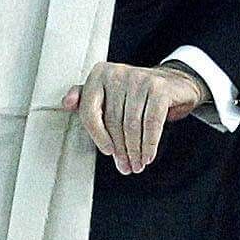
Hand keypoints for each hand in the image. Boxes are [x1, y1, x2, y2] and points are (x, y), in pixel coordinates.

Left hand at [61, 58, 207, 175]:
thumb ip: (85, 98)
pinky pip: (152, 122)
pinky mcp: (159, 88)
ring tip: (137, 165)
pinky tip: (148, 156)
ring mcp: (139, 79)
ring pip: (132, 124)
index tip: (107, 152)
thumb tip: (66, 103)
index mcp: (99, 73)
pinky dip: (150, 144)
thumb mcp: (108, 93)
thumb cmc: (135, 93)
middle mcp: (117, 72)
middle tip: (126, 167)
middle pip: (113, 121)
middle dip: (120, 150)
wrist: (173, 83)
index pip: (89, 110)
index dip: (97, 136)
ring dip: (135, 151)